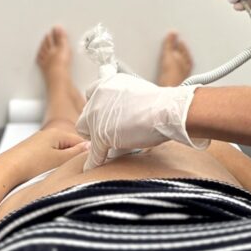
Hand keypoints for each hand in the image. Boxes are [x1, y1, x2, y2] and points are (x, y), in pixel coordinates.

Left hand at [0, 128, 89, 185]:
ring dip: (63, 163)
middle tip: (77, 172)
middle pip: (70, 147)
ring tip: (62, 174)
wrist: (4, 171)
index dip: (88, 154)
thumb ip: (77, 153)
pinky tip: (49, 174)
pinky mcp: (31, 153)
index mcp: (58, 132)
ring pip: (60, 153)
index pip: (81, 141)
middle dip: (75, 159)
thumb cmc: (31, 165)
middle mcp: (48, 135)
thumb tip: (90, 147)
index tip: (91, 166)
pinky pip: (49, 157)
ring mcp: (39, 143)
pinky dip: (52, 165)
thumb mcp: (59, 160)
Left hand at [76, 73, 208, 170]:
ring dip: (96, 140)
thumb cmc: (159, 104)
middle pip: (84, 116)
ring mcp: (97, 116)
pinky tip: (93, 166)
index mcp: (107, 83)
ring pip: (86, 133)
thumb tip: (122, 111)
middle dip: (94, 126)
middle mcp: (98, 96)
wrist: (166, 111)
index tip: (104, 114)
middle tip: (110, 131)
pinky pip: (94, 153)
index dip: (97, 107)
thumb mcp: (137, 91)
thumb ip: (123, 99)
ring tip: (111, 145)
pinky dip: (94, 161)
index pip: (91, 94)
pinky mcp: (100, 135)